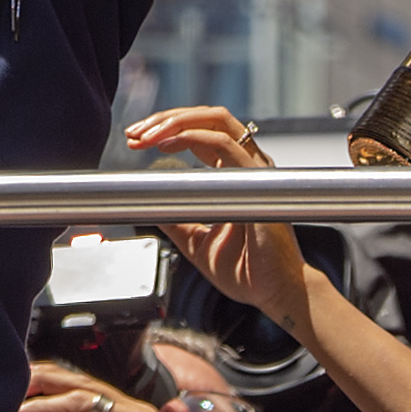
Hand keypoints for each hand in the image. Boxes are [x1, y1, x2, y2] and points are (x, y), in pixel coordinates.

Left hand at [121, 107, 315, 326]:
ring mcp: (255, 170)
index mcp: (235, 173)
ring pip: (216, 121)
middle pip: (206, 118)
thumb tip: (147, 204)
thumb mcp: (195, 239)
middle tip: (136, 132)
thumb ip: (174, 217)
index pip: (200, 132)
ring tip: (147, 135)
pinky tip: (168, 145)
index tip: (135, 141)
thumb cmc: (246, 269)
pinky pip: (226, 146)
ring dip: (176, 122)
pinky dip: (194, 138)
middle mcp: (247, 164)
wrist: (275, 293)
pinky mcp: (258, 183)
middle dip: (165, 119)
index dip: (166, 130)